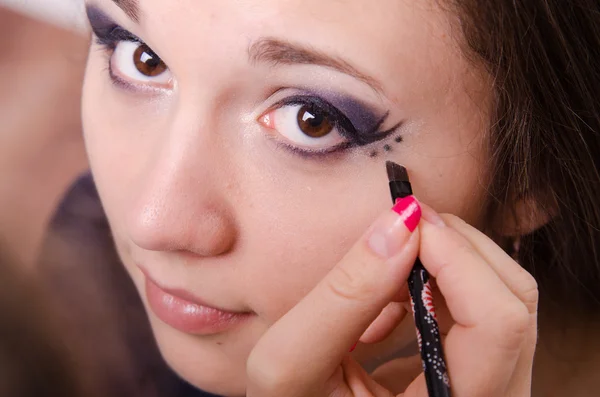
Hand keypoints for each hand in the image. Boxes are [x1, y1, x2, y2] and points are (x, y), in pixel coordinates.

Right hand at [247, 197, 537, 396]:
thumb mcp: (290, 363)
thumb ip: (344, 296)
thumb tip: (399, 222)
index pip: (498, 324)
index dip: (457, 257)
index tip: (405, 219)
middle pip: (514, 302)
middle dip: (456, 248)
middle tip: (400, 227)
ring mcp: (488, 392)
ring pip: (506, 301)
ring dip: (446, 267)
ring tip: (384, 276)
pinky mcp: (476, 377)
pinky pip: (484, 314)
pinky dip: (440, 290)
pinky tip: (389, 306)